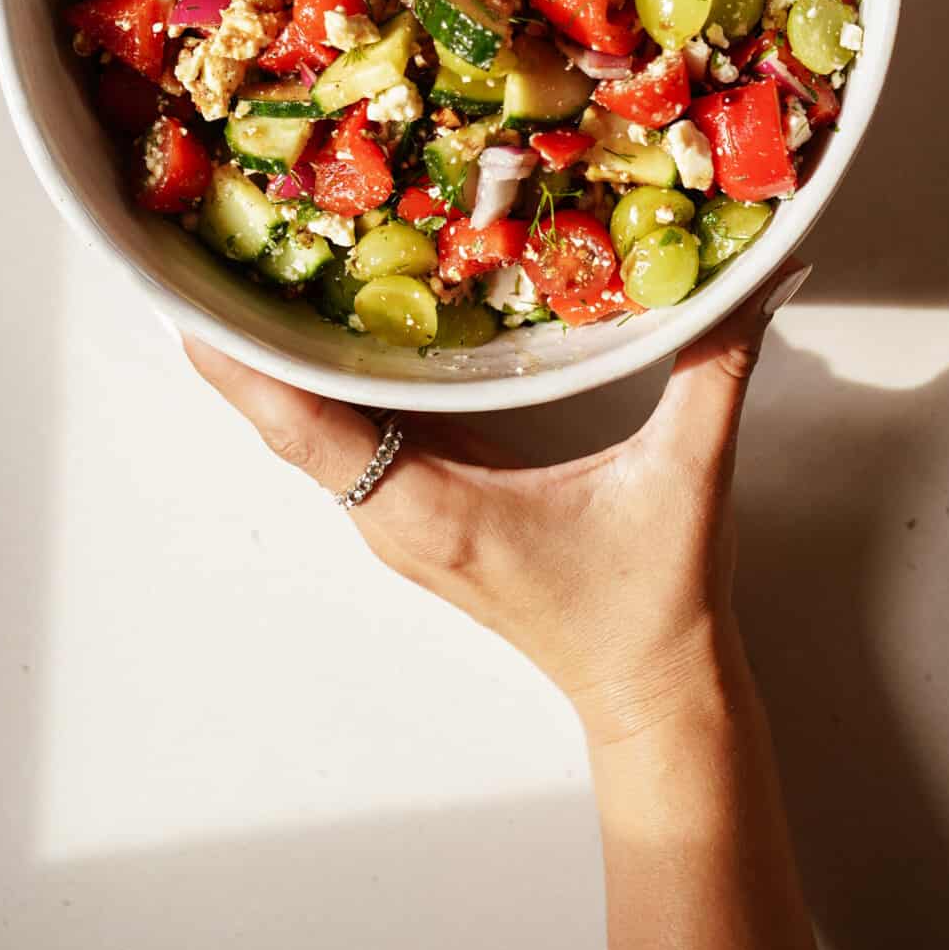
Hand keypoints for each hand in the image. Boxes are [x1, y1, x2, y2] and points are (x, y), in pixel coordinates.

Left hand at [185, 265, 808, 748]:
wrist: (654, 693)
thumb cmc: (657, 601)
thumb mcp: (685, 476)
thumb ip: (714, 368)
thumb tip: (755, 277)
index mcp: (434, 508)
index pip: (310, 432)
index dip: (248, 370)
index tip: (193, 305)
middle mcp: (398, 515)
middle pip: (289, 424)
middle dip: (242, 345)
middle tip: (200, 256)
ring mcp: (404, 519)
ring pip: (311, 434)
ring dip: (274, 364)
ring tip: (241, 274)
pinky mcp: (423, 514)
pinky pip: (350, 440)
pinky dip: (321, 387)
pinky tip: (325, 330)